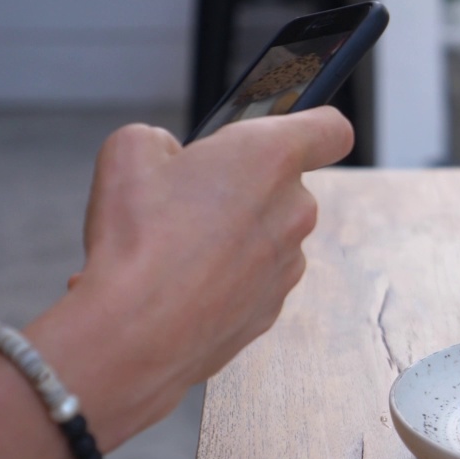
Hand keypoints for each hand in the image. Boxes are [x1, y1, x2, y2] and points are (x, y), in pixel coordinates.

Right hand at [46, 107, 352, 447]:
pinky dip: (221, 278)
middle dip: (241, 185)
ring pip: (265, 234)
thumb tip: (169, 157)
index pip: (331, 128)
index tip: (287, 129)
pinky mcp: (272, 307)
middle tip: (188, 197)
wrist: (136, 335)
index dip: (311, 124)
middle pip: (283, 185)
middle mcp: (294, 210)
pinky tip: (177, 285)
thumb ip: (161, 141)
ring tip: (173, 247)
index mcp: (271, 159)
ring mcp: (288, 264)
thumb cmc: (139, 242)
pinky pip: (251, 278)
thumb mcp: (128, 153)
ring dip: (230, 234)